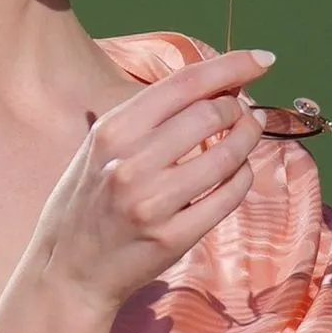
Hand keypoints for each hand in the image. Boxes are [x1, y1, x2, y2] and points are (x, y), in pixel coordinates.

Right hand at [32, 46, 272, 316]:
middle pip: (212, 114)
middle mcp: (131, 163)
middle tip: (243, 113)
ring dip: (248, 139)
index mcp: (112, 131)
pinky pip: (229, 196)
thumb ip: (147, 117)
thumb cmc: (87, 203)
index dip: (232, 66)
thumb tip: (214, 86)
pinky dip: (242, 178)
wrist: (68, 272)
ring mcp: (153, 203)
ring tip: (247, 136)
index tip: (263, 60)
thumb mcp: (99, 148)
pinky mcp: (173, 237)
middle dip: (239, 108)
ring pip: (228, 154)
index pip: (184, 83)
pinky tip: (237, 173)